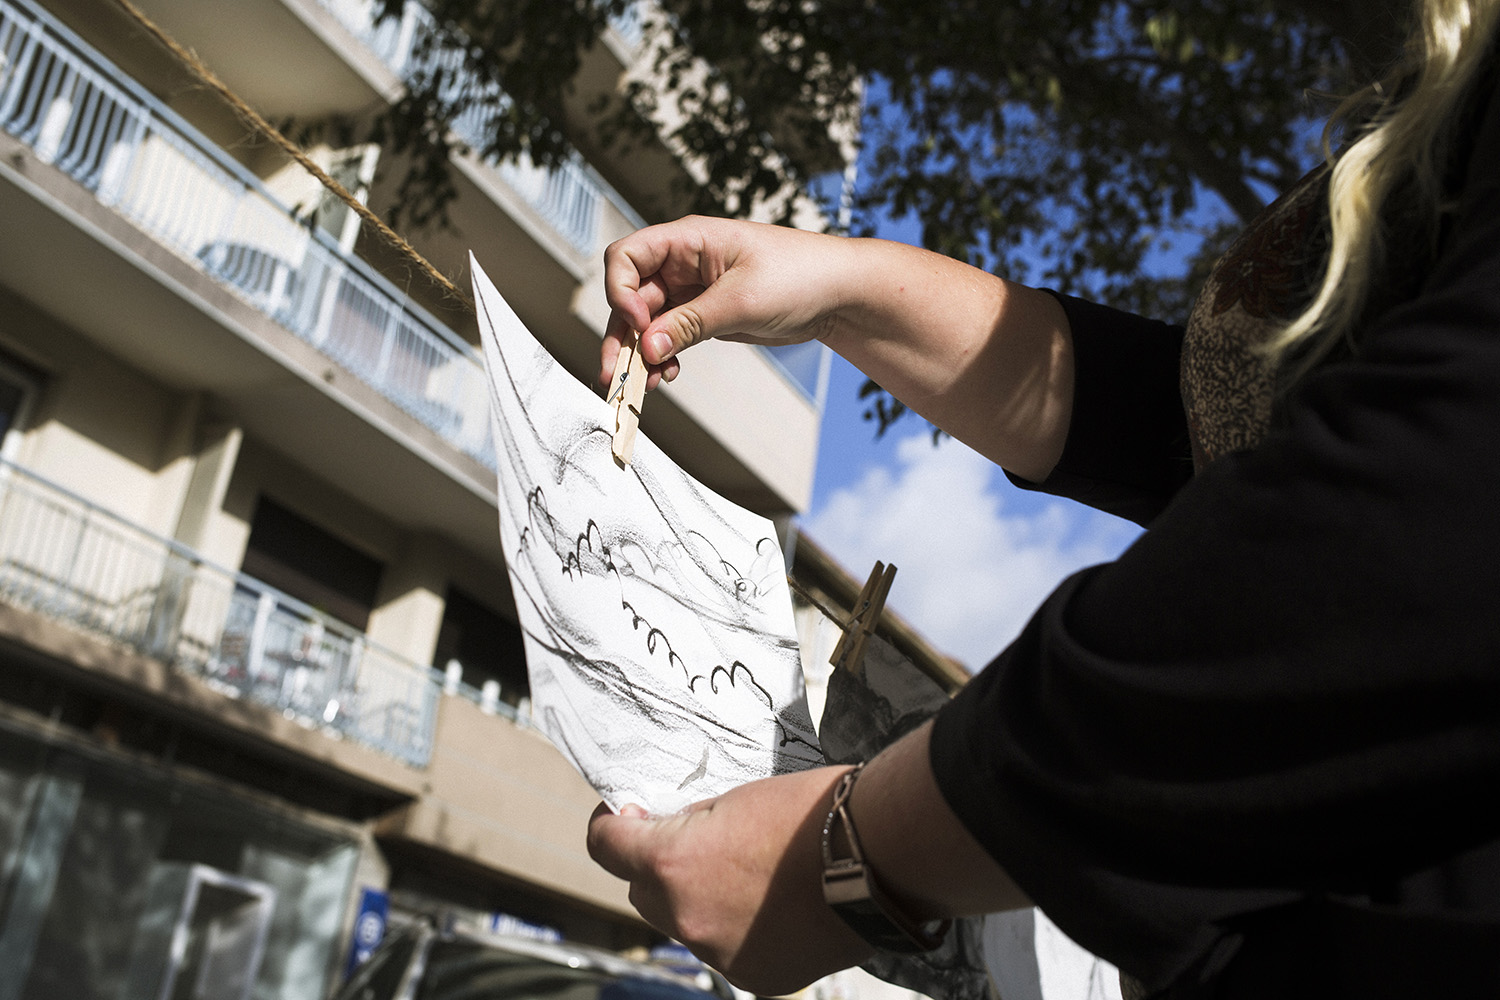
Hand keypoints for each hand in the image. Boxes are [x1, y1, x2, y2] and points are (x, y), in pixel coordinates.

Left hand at [586, 765, 874, 994]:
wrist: (881, 856)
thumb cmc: (813, 814)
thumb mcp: (735, 798)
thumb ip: (690, 823)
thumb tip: (670, 833)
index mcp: (672, 864)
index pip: (605, 847)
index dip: (609, 825)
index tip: (622, 816)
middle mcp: (686, 918)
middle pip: (642, 893)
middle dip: (656, 867)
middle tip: (690, 840)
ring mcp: (721, 954)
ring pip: (684, 925)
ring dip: (698, 901)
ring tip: (746, 873)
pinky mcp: (756, 977)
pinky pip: (725, 950)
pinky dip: (736, 928)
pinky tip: (772, 903)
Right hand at [599, 217, 852, 390]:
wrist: (839, 294)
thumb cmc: (801, 275)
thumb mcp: (742, 300)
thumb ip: (690, 324)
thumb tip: (646, 347)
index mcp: (689, 240)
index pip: (627, 256)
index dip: (620, 290)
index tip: (637, 322)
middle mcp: (684, 263)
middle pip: (631, 295)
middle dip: (622, 335)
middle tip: (616, 374)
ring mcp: (692, 290)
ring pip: (646, 322)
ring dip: (639, 352)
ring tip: (642, 383)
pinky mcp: (705, 315)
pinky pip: (669, 336)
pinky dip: (662, 356)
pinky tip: (667, 375)